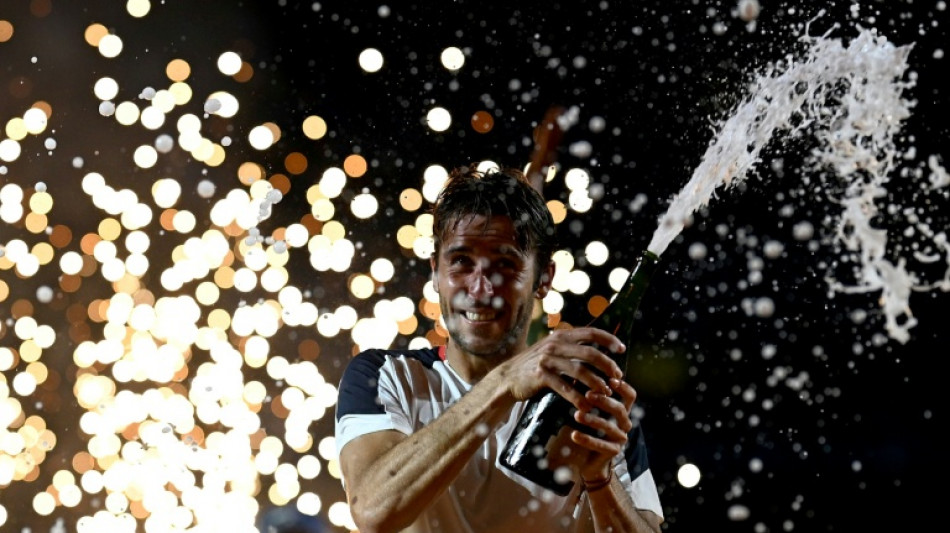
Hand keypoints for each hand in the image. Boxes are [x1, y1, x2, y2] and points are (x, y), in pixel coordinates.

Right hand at [500, 326, 625, 406]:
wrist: (508, 377)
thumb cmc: (536, 365)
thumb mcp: (553, 350)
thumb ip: (572, 349)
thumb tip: (598, 353)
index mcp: (562, 335)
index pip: (591, 332)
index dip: (609, 340)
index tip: (622, 349)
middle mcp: (555, 344)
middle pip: (590, 353)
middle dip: (608, 366)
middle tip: (617, 377)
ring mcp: (547, 360)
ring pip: (580, 371)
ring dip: (596, 383)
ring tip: (606, 393)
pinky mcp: (541, 376)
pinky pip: (565, 388)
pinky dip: (578, 398)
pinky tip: (586, 406)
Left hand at [572, 376, 637, 481]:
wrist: (588, 459)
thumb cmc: (589, 428)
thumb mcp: (590, 410)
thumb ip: (588, 396)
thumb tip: (574, 378)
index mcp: (622, 411)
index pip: (630, 396)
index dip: (623, 387)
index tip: (611, 380)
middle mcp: (624, 424)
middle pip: (620, 409)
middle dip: (604, 401)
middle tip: (588, 395)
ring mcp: (620, 438)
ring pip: (609, 427)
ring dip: (593, 419)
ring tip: (577, 415)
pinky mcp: (613, 451)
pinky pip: (600, 445)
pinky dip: (587, 439)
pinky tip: (574, 435)